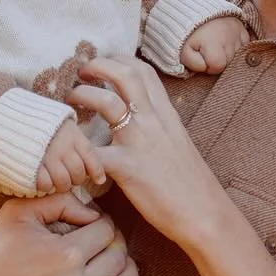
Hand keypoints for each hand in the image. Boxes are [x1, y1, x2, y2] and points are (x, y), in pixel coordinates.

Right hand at [0, 192, 142, 275]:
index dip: (101, 221)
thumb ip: (59, 200)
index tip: (89, 222)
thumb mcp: (18, 212)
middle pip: (119, 256)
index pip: (105, 231)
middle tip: (101, 238)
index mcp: (65, 255)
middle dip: (114, 242)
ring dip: (127, 267)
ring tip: (113, 257)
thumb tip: (91, 211)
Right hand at [37, 118, 106, 194]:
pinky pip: (45, 186)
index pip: (91, 156)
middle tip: (69, 179)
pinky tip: (41, 182)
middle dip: (76, 180)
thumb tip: (91, 160)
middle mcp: (63, 146)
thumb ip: (74, 138)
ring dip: (61, 186)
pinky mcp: (31, 168)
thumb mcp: (59, 122)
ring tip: (55, 182)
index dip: (96, 171)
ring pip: (64, 183)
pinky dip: (45, 187)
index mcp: (71, 133)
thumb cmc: (33, 120)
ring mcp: (47, 158)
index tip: (99, 180)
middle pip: (78, 174)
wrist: (2, 117)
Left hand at [70, 56, 275, 275]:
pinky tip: (70, 159)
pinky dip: (77, 153)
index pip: (143, 71)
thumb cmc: (192, 185)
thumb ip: (159, 128)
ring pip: (106, 102)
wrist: (206, 214)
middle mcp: (154, 121)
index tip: (103, 66)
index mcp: (166, 114)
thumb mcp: (178, 144)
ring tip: (71, 104)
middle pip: (124, 74)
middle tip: (82, 75)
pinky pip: (93, 153)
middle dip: (97, 67)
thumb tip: (141, 122)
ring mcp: (140, 143)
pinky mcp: (128, 168)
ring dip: (82, 97)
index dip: (118, 61)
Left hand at [179, 14, 249, 73]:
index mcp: (213, 41)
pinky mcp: (244, 30)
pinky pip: (245, 47)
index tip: (202, 58)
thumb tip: (206, 69)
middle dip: (218, 61)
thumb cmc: (189, 36)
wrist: (195, 12)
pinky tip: (226, 43)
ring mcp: (238, 32)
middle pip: (229, 63)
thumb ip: (193, 64)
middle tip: (208, 51)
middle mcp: (229, 36)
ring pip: (237, 56)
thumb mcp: (184, 51)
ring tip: (216, 46)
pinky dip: (236, 49)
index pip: (217, 66)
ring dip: (227, 55)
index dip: (208, 66)